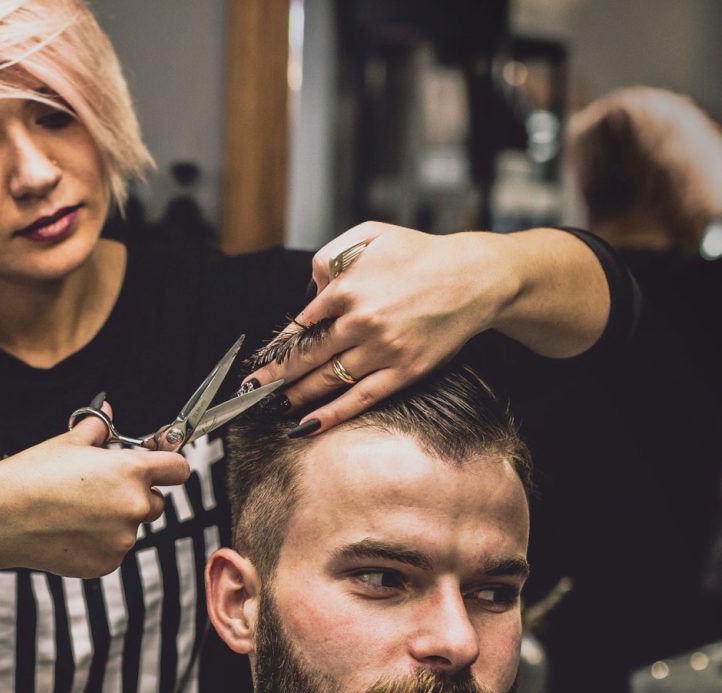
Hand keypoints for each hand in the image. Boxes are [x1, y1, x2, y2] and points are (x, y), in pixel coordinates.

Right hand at [0, 405, 189, 577]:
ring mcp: (123, 539)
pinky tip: (70, 531)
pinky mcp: (107, 564)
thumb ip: (98, 429)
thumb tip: (107, 414)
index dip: (170, 466)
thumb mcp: (68, 443)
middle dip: (137, 495)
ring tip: (76, 511)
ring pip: (132, 528)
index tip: (162, 467)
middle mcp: (134, 506)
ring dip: (116, 521)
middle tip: (102, 490)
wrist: (1, 516)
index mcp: (131, 472)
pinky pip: (114, 550)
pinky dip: (99, 543)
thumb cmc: (32, 476)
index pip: (178, 469)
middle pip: (157, 502)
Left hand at [246, 222, 516, 432]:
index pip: (300, 326)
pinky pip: (360, 398)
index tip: (261, 362)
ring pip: (328, 381)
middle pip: (307, 358)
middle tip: (252, 393)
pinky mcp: (404, 371)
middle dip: (275, 378)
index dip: (277, 348)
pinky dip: (331, 415)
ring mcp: (383, 349)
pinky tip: (308, 425)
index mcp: (347, 288)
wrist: (475, 277)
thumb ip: (330, 257)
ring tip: (275, 408)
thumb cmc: (422, 254)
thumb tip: (311, 292)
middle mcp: (361, 321)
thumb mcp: (371, 232)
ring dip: (296, 398)